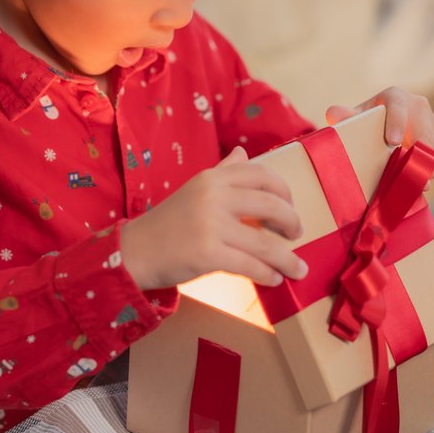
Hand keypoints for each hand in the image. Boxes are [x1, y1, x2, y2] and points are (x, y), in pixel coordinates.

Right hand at [118, 146, 307, 290]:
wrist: (135, 251)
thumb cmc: (168, 224)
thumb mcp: (194, 190)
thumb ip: (222, 172)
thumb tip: (243, 153)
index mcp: (213, 177)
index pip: (261, 175)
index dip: (284, 191)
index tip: (290, 205)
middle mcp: (214, 195)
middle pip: (271, 205)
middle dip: (291, 221)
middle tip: (297, 234)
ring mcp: (211, 224)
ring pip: (265, 243)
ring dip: (288, 259)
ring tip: (298, 269)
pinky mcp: (208, 253)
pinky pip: (250, 265)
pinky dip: (267, 274)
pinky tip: (274, 279)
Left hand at [325, 86, 433, 178]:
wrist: (379, 132)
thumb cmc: (365, 125)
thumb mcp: (354, 121)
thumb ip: (344, 116)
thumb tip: (334, 113)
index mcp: (395, 96)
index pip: (398, 105)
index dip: (397, 122)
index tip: (393, 142)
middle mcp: (418, 105)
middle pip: (422, 125)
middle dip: (415, 149)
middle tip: (405, 170)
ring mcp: (432, 122)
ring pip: (433, 142)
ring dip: (423, 163)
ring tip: (411, 181)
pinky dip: (432, 170)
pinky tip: (420, 182)